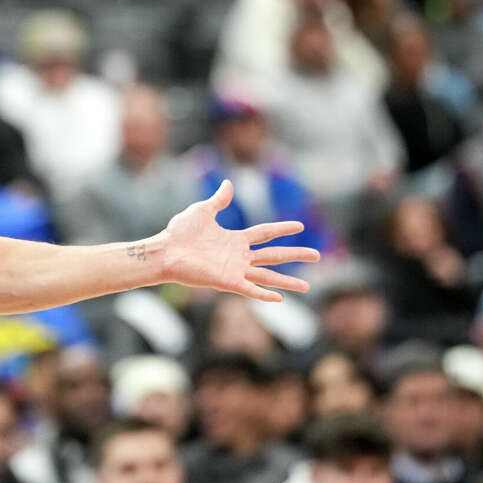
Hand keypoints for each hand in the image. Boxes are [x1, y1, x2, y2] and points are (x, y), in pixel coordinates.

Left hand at [157, 180, 318, 301]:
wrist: (165, 249)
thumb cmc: (180, 232)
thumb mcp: (202, 211)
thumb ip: (219, 200)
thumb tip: (229, 183)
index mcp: (234, 239)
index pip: (265, 233)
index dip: (282, 229)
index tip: (300, 226)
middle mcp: (238, 255)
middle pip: (274, 255)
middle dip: (295, 255)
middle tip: (318, 256)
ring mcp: (234, 270)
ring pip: (267, 276)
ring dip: (287, 282)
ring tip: (307, 288)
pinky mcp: (226, 281)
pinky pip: (249, 290)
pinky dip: (264, 294)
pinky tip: (280, 299)